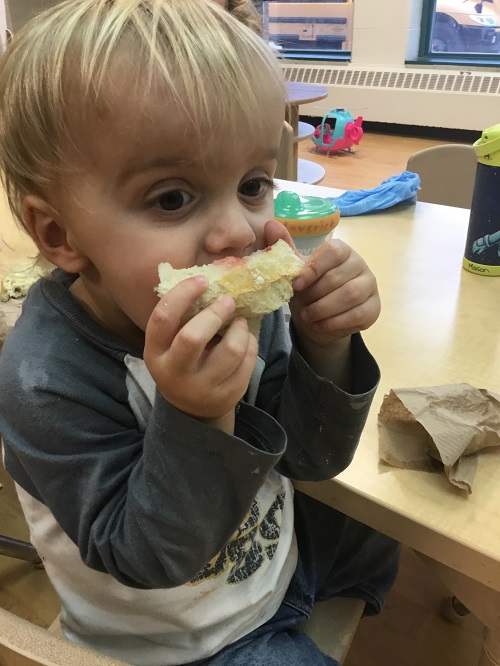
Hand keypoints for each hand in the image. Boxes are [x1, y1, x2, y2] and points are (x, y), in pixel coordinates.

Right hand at [144, 276, 257, 421]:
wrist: (191, 407)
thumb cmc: (181, 361)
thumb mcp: (170, 344)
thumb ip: (182, 317)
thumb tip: (207, 278)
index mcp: (155, 353)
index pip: (163, 318)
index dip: (183, 294)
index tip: (203, 280)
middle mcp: (174, 373)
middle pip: (193, 337)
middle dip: (215, 313)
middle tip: (228, 300)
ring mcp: (201, 388)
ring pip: (230, 351)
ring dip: (240, 329)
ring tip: (240, 322)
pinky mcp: (226, 396)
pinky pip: (247, 362)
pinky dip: (251, 344)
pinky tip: (245, 340)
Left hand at [290, 239, 379, 348]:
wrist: (321, 319)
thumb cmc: (309, 290)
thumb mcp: (295, 272)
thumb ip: (285, 250)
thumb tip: (271, 225)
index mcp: (341, 251)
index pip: (333, 252)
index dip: (313, 269)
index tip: (296, 285)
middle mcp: (359, 265)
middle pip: (338, 277)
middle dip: (314, 295)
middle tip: (301, 306)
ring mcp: (369, 286)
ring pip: (349, 295)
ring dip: (323, 309)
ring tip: (307, 316)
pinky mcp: (373, 308)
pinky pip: (357, 314)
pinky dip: (333, 322)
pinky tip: (320, 325)